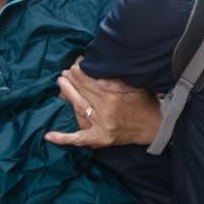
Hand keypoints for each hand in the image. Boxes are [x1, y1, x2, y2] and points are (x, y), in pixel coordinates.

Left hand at [45, 60, 160, 147]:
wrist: (155, 127)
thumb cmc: (146, 104)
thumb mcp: (135, 86)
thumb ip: (117, 79)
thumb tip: (100, 68)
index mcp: (114, 95)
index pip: (92, 80)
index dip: (82, 72)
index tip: (75, 65)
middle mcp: (106, 109)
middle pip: (84, 91)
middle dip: (73, 79)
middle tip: (65, 72)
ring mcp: (101, 124)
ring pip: (79, 106)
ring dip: (68, 94)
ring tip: (60, 82)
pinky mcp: (100, 138)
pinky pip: (79, 138)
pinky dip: (63, 138)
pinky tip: (48, 135)